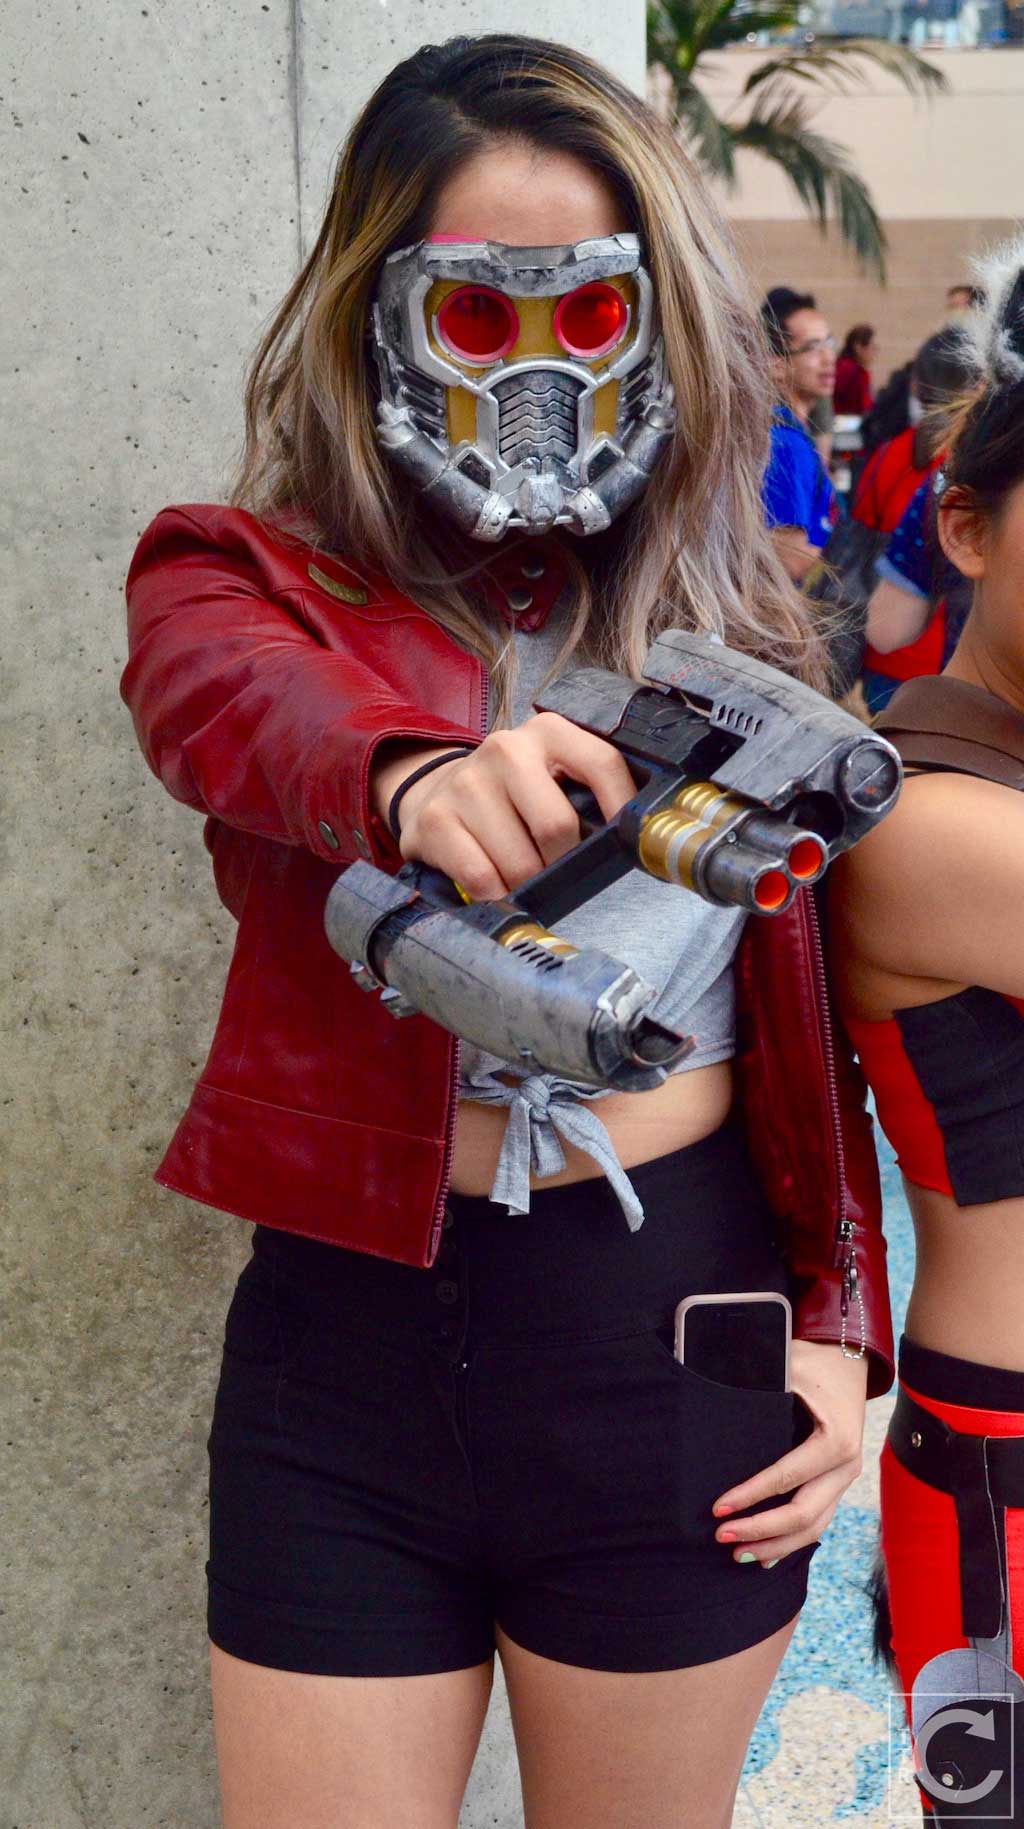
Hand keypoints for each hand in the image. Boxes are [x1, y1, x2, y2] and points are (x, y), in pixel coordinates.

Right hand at [371, 712, 636, 900]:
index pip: (602, 763)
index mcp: (548, 733)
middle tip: (554, 869)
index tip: (625, 843)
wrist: (434, 794)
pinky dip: (493, 894)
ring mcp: (466, 782)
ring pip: (519, 862)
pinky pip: (481, 878)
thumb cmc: (512, 797)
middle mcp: (506, 749)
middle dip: (561, 863)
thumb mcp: (551, 778)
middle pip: (557, 826)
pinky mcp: (435, 818)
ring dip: (525, 884)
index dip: (621, 808)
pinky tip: (491, 882)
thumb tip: (629, 842)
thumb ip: (588, 797)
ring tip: (518, 874)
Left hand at [710, 1337, 867, 1567]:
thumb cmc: (813, 1360)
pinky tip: (766, 1557)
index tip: (718, 1508)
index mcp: (836, 1440)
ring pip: (813, 1527)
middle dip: (760, 1530)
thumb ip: (757, 1377)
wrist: (849, 1360)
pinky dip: (792, 1542)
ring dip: (775, 1545)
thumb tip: (708, 1385)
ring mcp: (845, 1478)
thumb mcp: (788, 1363)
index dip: (750, 1496)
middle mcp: (847, 1466)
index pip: (786, 1478)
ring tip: (738, 1554)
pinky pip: (818, 1521)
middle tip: (721, 1537)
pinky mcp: (838, 1483)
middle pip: (803, 1515)